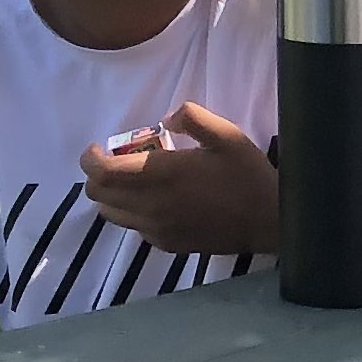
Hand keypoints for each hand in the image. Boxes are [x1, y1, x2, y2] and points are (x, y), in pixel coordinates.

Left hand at [79, 103, 281, 255]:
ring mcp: (157, 228)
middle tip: (119, 161)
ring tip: (135, 182)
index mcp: (161, 175)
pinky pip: (134, 228)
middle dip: (98, 175)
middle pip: (98, 195)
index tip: (98, 148)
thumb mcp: (226, 134)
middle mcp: (151, 205)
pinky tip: (158, 202)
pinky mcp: (166, 243)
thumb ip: (192, 117)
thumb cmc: (248, 175)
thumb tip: (165, 120)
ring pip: (110, 214)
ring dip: (113, 195)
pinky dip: (133, 212)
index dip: (90, 159)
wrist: (270, 221)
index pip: (101, 173)